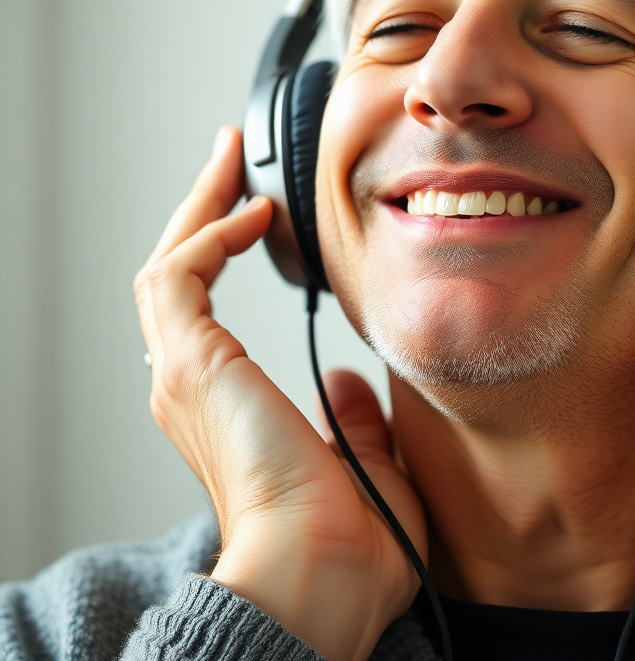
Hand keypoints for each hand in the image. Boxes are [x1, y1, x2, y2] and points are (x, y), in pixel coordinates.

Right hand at [133, 127, 424, 660]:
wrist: (322, 573)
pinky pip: (181, 277)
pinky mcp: (194, 364)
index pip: (203, 311)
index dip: (223, 253)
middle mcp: (191, 387)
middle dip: (204, 213)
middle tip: (230, 163)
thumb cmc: (347, 540)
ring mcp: (185, 375)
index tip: (258, 212)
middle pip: (177, 276)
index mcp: (225, 409)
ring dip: (201, 209)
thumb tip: (349, 385)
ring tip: (233, 163)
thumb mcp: (362, 461)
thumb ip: (352, 420)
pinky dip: (212, 236)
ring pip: (169, 266)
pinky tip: (255, 214)